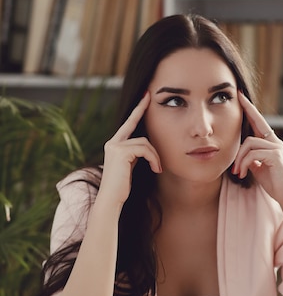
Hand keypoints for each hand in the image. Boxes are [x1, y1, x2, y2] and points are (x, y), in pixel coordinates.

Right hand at [98, 92, 161, 207]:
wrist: (112, 199)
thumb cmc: (122, 187)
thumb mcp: (130, 166)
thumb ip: (135, 154)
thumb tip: (147, 147)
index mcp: (114, 145)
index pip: (128, 124)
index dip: (136, 110)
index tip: (144, 97)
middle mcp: (112, 142)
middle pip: (133, 124)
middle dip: (140, 109)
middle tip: (148, 96)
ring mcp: (114, 146)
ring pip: (144, 142)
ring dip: (155, 155)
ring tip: (158, 168)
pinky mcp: (120, 152)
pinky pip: (144, 149)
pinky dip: (153, 158)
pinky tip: (156, 169)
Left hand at [233, 91, 282, 206]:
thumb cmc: (274, 183)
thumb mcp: (258, 168)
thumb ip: (252, 158)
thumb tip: (242, 153)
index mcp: (271, 143)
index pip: (259, 122)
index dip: (250, 109)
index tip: (242, 96)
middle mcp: (275, 142)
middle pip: (256, 123)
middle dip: (247, 109)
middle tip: (238, 97)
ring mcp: (276, 148)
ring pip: (249, 143)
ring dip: (239, 158)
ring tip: (237, 172)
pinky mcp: (275, 156)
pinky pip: (252, 154)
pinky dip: (243, 164)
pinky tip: (242, 174)